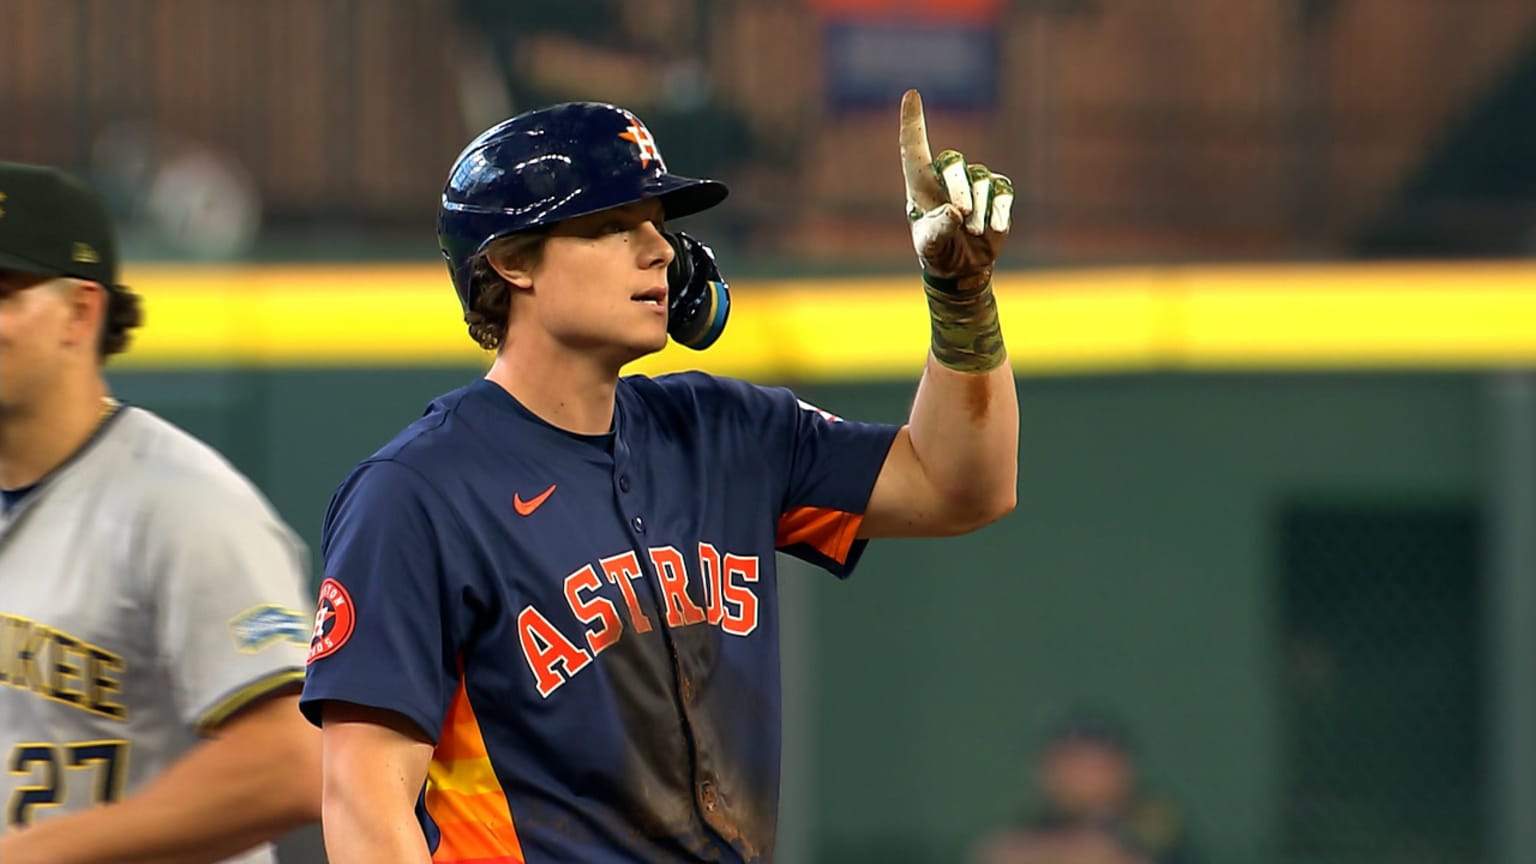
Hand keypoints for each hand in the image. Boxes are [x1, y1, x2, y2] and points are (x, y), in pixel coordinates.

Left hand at [899, 89, 1013, 281]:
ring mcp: (974, 182)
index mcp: (920, 184)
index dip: (912, 122)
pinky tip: (994, 229)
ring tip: (973, 232)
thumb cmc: (937, 250)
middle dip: (959, 188)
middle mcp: (946, 177)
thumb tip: (955, 212)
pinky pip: (1003, 190)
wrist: (962, 266)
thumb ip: (938, 229)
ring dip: (979, 209)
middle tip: (961, 215)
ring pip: (980, 179)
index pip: (914, 148)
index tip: (911, 94)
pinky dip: (999, 210)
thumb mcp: (930, 245)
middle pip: (953, 161)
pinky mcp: (997, 192)